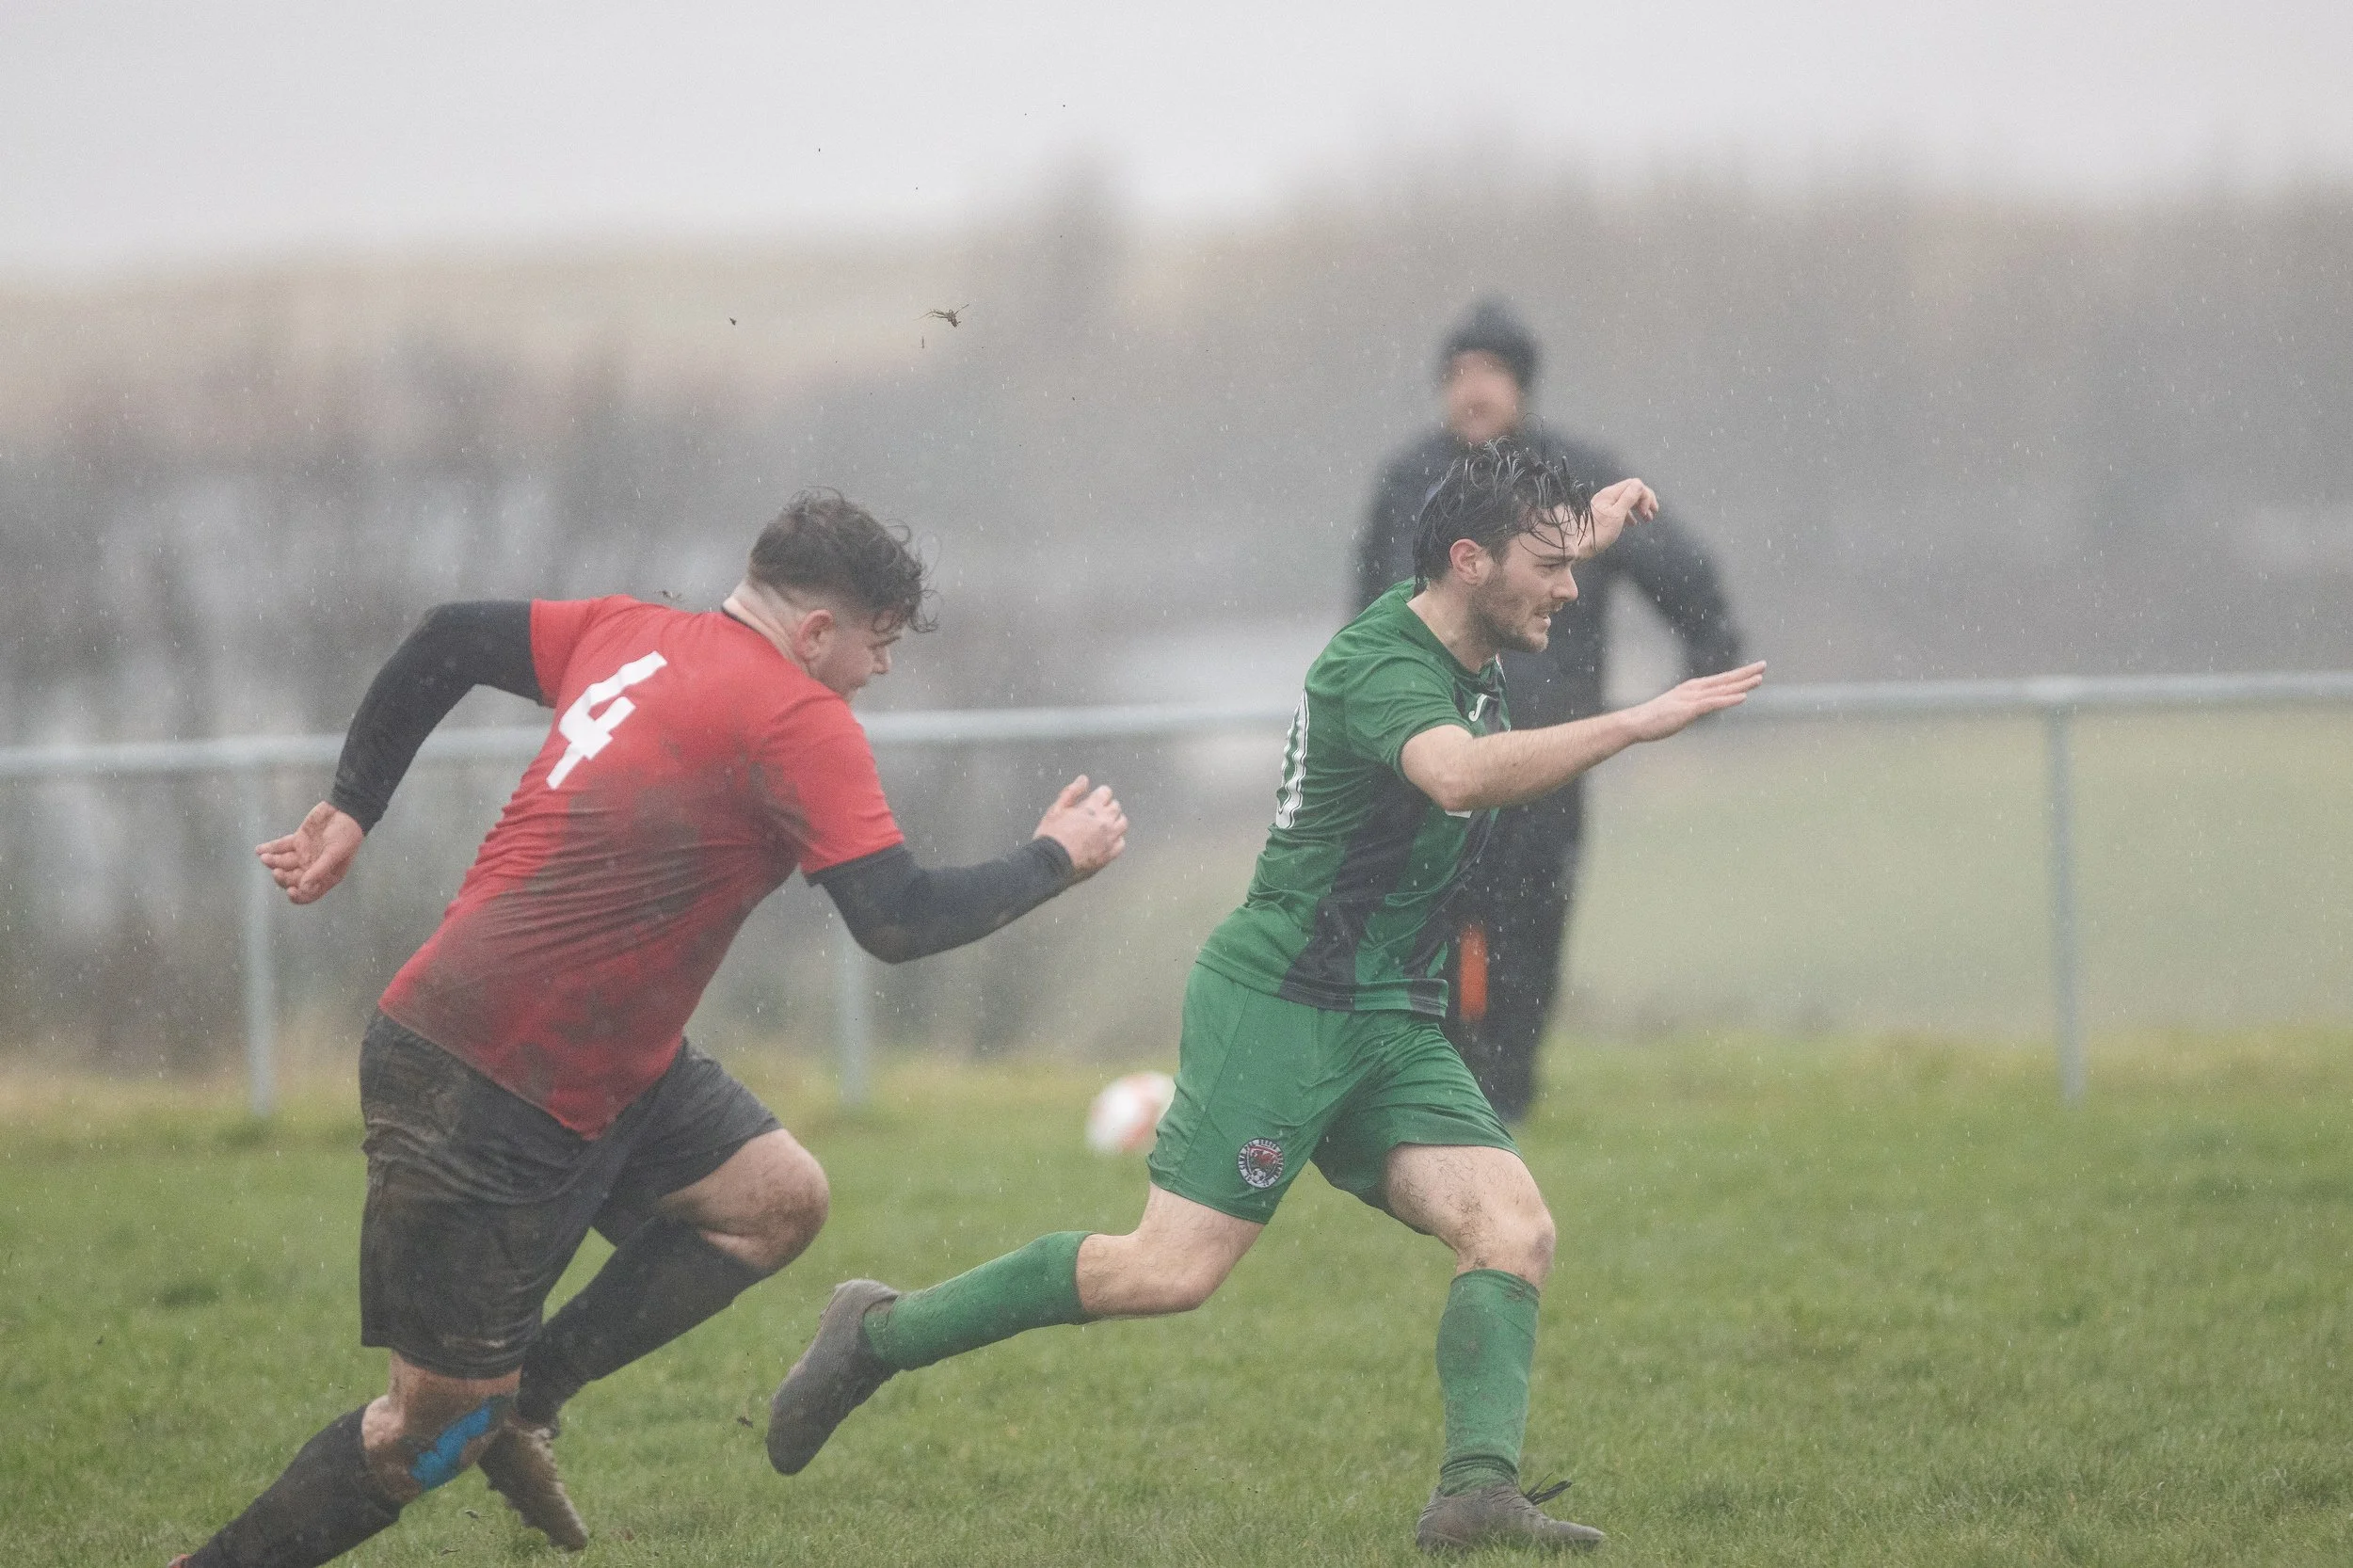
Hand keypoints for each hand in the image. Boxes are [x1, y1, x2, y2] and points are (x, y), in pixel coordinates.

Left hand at [257, 801, 364, 904]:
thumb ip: (319, 870)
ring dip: (273, 862)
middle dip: (283, 877)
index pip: (310, 892)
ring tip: (265, 857)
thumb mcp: (336, 853)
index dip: (299, 895)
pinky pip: (281, 847)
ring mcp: (304, 854)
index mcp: (327, 875)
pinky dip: (269, 848)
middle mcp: (313, 867)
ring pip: (284, 863)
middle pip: (293, 879)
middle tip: (276, 870)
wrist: (345, 811)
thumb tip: (304, 888)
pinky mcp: (297, 841)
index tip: (290, 890)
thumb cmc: (346, 834)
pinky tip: (259, 850)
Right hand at [1034, 774, 1127, 880]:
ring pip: (1122, 824)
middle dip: (1107, 807)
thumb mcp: (1056, 809)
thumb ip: (1072, 792)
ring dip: (1114, 822)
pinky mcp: (1110, 855)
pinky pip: (1121, 843)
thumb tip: (1083, 780)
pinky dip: (1116, 840)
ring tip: (1102, 826)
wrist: (1051, 864)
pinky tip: (1106, 841)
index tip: (1094, 799)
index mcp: (1092, 808)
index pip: (1106, 793)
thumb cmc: (1051, 836)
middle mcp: (1105, 822)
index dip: (1099, 795)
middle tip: (1095, 813)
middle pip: (1116, 807)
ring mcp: (1109, 839)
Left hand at [1582, 478, 1658, 557]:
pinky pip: (1620, 508)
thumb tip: (1640, 485)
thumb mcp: (1617, 516)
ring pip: (1627, 499)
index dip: (1646, 495)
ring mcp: (1605, 504)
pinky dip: (1630, 514)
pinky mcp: (1603, 513)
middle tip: (1652, 514)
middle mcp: (1607, 495)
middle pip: (1632, 490)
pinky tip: (1633, 523)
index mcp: (1610, 493)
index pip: (1635, 484)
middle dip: (1645, 500)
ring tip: (1647, 519)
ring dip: (1639, 507)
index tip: (1647, 511)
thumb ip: (1628, 498)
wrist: (1578, 546)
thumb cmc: (1598, 533)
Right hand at [1621, 662, 1766, 741]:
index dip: (1737, 675)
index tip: (1753, 671)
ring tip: (1759, 679)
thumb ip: (1689, 708)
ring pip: (1722, 690)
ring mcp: (1692, 698)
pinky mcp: (1689, 709)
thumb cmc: (1653, 719)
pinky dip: (1729, 700)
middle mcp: (1694, 690)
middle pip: (1725, 680)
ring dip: (1742, 684)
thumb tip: (1695, 712)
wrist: (1635, 722)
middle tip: (1763, 665)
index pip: (1719, 681)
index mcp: (1691, 689)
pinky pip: (1713, 703)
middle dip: (1745, 673)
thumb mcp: (1675, 710)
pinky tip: (1743, 697)